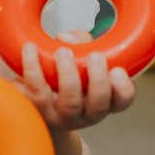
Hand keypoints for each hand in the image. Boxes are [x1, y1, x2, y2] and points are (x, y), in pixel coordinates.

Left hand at [10, 31, 135, 129]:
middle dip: (98, 80)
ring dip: (68, 75)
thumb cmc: (65, 74)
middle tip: (95, 55)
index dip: (123, 89)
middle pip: (97, 105)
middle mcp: (85, 114)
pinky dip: (32, 70)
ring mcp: (61, 116)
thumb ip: (80, 43)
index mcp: (102, 101)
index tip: (118, 70)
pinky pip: (35, 93)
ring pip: (69, 103)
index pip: (122, 102)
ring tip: (63, 50)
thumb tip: (65, 38)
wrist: (35, 100)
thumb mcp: (79, 57)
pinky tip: (30, 49)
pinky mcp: (36, 111)